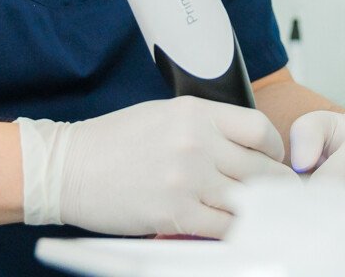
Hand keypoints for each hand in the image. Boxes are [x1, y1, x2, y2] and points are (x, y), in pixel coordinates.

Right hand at [17, 96, 296, 237]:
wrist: (68, 168)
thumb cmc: (112, 142)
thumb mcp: (164, 114)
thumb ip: (205, 126)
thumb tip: (244, 147)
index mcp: (196, 113)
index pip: (260, 129)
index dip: (274, 149)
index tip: (272, 160)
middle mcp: (197, 142)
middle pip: (261, 168)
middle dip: (274, 184)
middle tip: (277, 195)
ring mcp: (188, 179)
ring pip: (248, 200)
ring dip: (258, 211)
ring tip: (261, 215)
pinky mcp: (176, 214)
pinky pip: (223, 227)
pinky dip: (233, 231)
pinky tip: (233, 230)